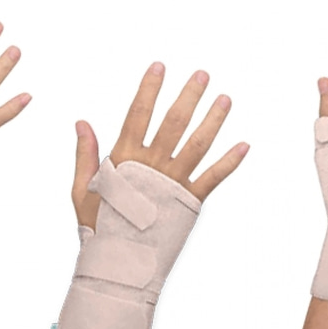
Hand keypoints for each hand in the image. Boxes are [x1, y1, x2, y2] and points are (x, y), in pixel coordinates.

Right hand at [72, 62, 249, 228]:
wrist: (118, 263)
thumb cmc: (97, 226)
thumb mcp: (82, 188)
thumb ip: (85, 153)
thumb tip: (82, 122)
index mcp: (124, 158)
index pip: (138, 114)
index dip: (149, 88)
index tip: (159, 66)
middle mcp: (152, 165)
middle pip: (174, 122)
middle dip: (189, 95)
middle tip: (203, 74)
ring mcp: (172, 182)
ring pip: (198, 144)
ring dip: (214, 119)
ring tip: (226, 98)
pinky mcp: (189, 202)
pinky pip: (214, 178)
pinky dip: (230, 162)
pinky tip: (245, 145)